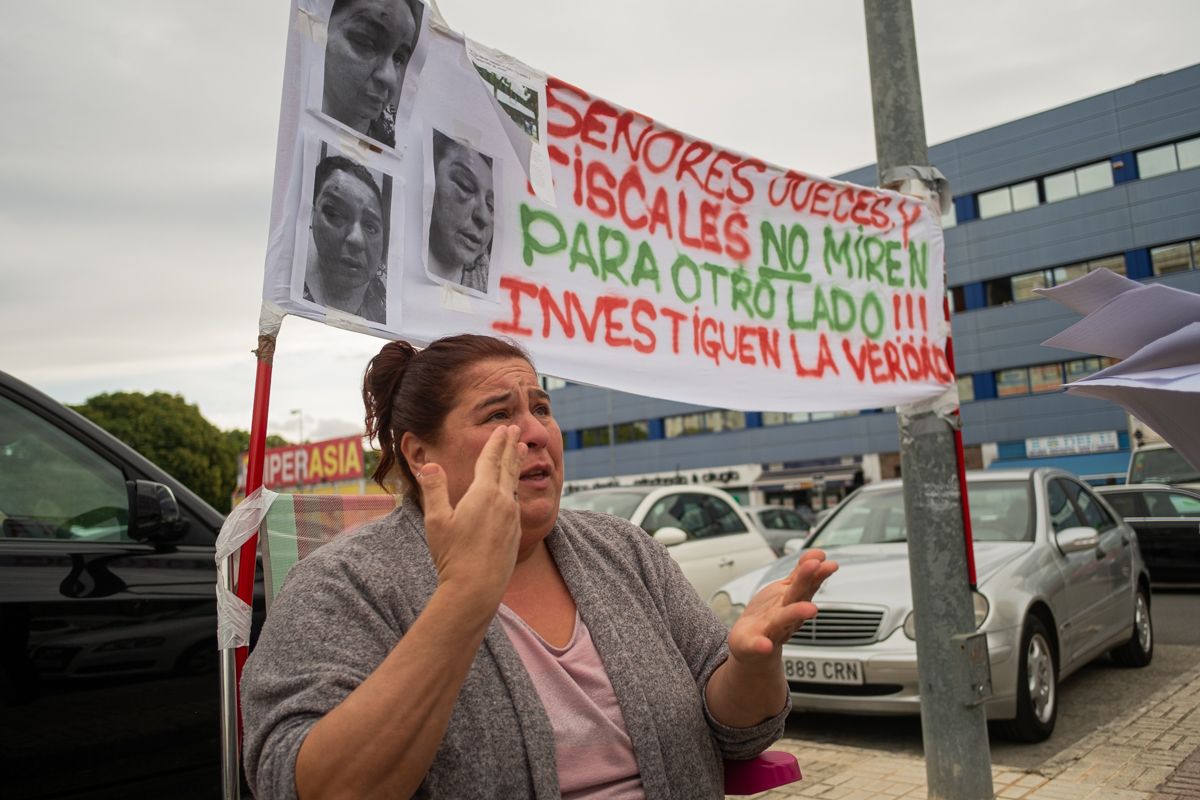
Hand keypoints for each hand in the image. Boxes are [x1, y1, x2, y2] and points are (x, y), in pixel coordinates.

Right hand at [419, 425, 525, 606]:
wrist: (477, 589)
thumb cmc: (453, 555)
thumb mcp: (436, 520)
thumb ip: (434, 489)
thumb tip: (429, 465)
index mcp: (484, 494)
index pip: (491, 460)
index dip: (496, 442)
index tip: (503, 428)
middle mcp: (503, 502)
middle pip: (507, 467)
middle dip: (511, 447)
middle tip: (517, 431)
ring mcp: (511, 518)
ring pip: (514, 484)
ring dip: (516, 465)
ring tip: (521, 452)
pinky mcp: (514, 533)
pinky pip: (515, 502)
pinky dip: (514, 487)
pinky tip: (512, 491)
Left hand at [727, 549, 838, 664]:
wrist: (750, 645)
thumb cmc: (770, 616)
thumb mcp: (787, 592)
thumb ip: (800, 574)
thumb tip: (819, 554)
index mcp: (793, 601)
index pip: (807, 585)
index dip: (818, 573)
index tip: (829, 563)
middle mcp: (786, 615)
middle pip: (797, 597)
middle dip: (808, 582)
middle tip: (818, 569)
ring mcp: (770, 629)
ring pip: (783, 620)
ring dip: (796, 613)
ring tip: (810, 609)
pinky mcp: (753, 643)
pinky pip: (756, 645)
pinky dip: (760, 645)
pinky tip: (765, 645)